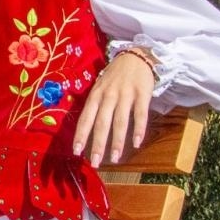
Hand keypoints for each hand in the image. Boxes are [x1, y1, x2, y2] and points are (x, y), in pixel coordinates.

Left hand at [72, 49, 156, 166]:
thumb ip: (95, 105)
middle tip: (95, 162)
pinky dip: (138, 129)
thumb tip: (86, 129)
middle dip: (97, 144)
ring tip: (114, 158)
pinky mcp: (142, 94)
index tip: (77, 152)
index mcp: (95, 95)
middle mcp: (108, 96)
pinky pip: (140, 115)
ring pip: (120, 122)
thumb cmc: (115, 76)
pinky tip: (136, 143)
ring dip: (117, 142)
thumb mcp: (100, 87)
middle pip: (101, 123)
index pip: (85, 118)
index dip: (81, 135)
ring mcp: (125, 95)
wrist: (136, 56)